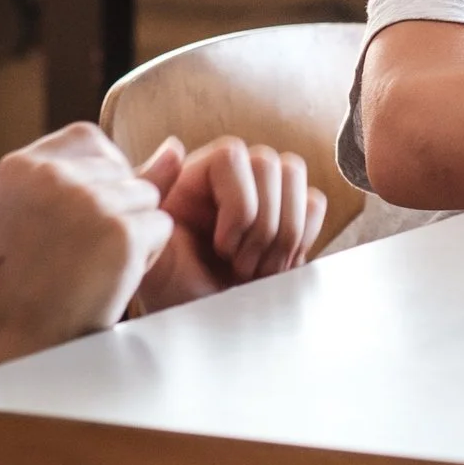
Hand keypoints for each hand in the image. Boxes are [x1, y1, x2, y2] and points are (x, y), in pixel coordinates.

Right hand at [0, 123, 172, 375]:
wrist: (8, 350)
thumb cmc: (25, 288)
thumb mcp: (47, 217)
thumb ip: (106, 175)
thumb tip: (175, 147)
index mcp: (21, 165)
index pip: (89, 140)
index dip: (98, 180)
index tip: (73, 223)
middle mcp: (52, 173)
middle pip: (124, 172)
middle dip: (116, 211)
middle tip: (73, 258)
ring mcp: (88, 200)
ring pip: (148, 199)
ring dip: (132, 235)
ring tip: (87, 271)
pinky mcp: (120, 232)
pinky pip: (161, 228)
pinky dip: (146, 258)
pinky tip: (106, 282)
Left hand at [130, 135, 322, 313]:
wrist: (198, 316)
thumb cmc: (170, 284)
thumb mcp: (149, 247)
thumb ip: (149, 197)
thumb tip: (173, 148)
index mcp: (196, 174)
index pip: (232, 154)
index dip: (238, 203)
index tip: (223, 247)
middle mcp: (232, 174)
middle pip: (269, 162)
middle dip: (263, 227)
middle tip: (241, 267)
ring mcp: (264, 191)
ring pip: (294, 173)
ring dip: (285, 232)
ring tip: (258, 269)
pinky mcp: (290, 213)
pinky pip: (314, 201)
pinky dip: (303, 236)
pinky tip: (276, 265)